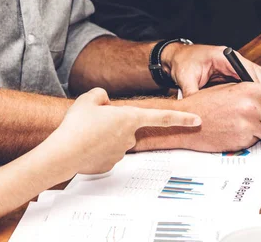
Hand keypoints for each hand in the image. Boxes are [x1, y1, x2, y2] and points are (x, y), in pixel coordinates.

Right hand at [52, 88, 200, 175]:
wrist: (63, 153)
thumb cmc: (77, 125)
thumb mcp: (88, 98)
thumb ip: (101, 95)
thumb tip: (105, 102)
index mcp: (129, 117)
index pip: (162, 117)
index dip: (182, 118)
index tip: (197, 120)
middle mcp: (129, 136)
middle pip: (126, 125)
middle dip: (112, 122)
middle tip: (92, 121)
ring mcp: (120, 152)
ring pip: (114, 138)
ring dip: (103, 135)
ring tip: (84, 134)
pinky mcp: (109, 164)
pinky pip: (106, 151)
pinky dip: (96, 148)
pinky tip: (84, 147)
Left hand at [161, 44, 260, 96]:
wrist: (180, 56)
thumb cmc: (184, 63)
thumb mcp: (186, 77)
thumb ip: (192, 91)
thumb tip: (197, 108)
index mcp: (223, 57)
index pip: (247, 70)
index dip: (259, 85)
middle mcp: (233, 58)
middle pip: (258, 72)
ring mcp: (237, 63)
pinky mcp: (237, 69)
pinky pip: (257, 75)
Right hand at [176, 83, 260, 151]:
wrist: (187, 120)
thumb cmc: (204, 104)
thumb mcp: (230, 88)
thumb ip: (252, 91)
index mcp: (249, 91)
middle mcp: (251, 109)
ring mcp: (248, 127)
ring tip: (248, 123)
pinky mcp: (243, 141)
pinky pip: (257, 141)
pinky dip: (251, 137)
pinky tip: (237, 130)